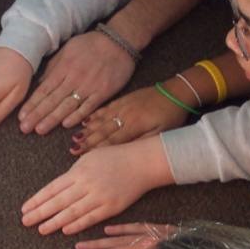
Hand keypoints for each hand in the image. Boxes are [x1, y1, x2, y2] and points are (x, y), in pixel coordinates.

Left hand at [18, 31, 134, 135]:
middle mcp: (73, 78)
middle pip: (52, 100)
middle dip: (37, 115)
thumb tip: (40, 83)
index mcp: (63, 68)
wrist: (118, 41)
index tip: (22, 116)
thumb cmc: (91, 45)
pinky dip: (77, 116)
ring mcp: (88, 86)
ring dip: (52, 119)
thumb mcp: (67, 50)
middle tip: (25, 128)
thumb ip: (53, 67)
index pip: (44, 90)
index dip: (32, 104)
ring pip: (67, 105)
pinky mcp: (102, 92)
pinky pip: (88, 106)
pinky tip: (65, 125)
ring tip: (40, 130)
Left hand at [21, 135, 173, 235]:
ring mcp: (99, 197)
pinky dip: (77, 224)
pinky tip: (65, 230)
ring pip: (72, 212)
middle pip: (58, 202)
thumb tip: (59, 188)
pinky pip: (91, 218)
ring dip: (55, 222)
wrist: (142, 163)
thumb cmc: (115, 158)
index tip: (25, 209)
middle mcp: (87, 184)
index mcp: (79, 171)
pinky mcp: (111, 207)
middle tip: (25, 222)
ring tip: (41, 229)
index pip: (52, 188)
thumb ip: (74, 173)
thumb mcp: (90, 158)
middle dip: (40, 213)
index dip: (37, 200)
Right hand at [73, 85, 188, 155]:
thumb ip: (142, 142)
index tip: (82, 156)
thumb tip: (125, 153)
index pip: (111, 140)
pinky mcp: (124, 99)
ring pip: (101, 119)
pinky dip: (94, 115)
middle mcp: (125, 115)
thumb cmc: (171, 116)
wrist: (176, 92)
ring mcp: (123, 106)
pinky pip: (106, 108)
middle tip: (73, 149)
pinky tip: (85, 119)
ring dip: (87, 129)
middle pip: (102, 131)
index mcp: (135, 125)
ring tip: (75, 137)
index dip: (95, 149)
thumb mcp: (161, 133)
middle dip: (87, 141)